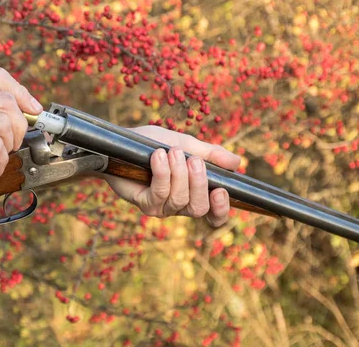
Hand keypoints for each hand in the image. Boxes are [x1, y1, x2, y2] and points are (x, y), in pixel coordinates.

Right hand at [0, 68, 42, 189]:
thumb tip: (12, 116)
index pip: (0, 77)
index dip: (22, 92)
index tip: (33, 109)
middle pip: (8, 102)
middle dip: (20, 125)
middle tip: (15, 142)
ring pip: (5, 124)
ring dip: (10, 145)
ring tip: (1, 156)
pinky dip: (1, 160)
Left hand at [104, 126, 240, 226]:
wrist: (121, 142)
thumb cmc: (152, 144)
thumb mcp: (186, 144)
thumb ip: (210, 154)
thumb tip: (237, 162)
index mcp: (194, 194)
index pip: (214, 215)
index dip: (222, 209)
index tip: (222, 190)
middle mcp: (179, 205)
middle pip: (199, 208)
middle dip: (199, 183)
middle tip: (193, 160)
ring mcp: (161, 207)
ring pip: (180, 199)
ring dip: (178, 173)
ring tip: (172, 153)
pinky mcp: (144, 203)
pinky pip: (159, 193)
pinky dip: (162, 172)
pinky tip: (158, 156)